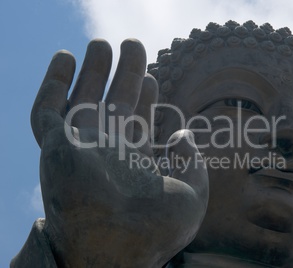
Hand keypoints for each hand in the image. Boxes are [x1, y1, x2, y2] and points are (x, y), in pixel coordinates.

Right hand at [31, 39, 208, 266]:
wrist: (117, 249)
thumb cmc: (158, 229)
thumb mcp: (192, 192)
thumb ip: (191, 160)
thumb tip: (182, 135)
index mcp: (136, 161)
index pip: (139, 120)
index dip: (146, 97)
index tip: (152, 78)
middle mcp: (108, 151)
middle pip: (116, 101)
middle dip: (124, 72)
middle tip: (133, 45)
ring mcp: (81, 147)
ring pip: (84, 98)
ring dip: (91, 70)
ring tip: (100, 43)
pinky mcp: (55, 146)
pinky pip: (48, 109)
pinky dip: (53, 83)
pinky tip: (64, 59)